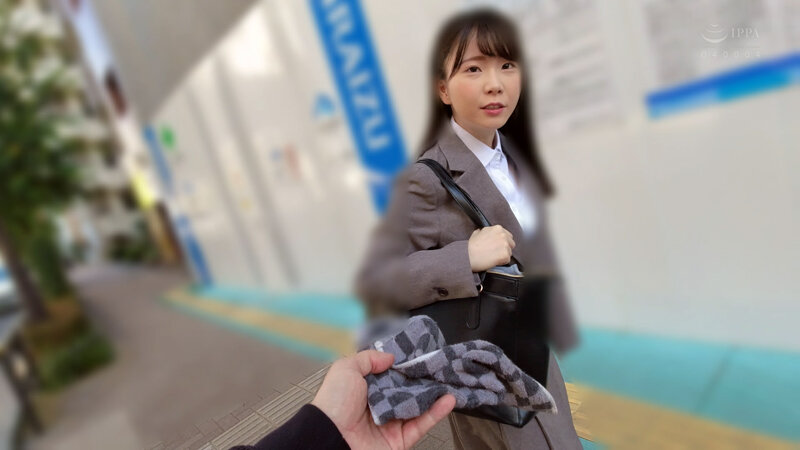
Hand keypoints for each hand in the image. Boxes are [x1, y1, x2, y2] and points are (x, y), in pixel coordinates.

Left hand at [312, 350, 455, 449]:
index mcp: (365, 389)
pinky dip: (437, 413)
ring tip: (449, 380)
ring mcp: (391, 423)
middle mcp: (379, 405)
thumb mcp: (345, 369)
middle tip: (439, 366)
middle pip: (407, 390)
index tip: (420, 354)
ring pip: (418, 407)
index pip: (390, 374)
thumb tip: (390, 357)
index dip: (404, 365)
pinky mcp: (400, 439)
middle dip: (423, 379)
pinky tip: (447, 399)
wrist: (331, 438)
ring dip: (435, 394)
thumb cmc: (333, 404)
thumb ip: (368, 359)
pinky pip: (422, 425)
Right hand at [467, 225, 514, 271]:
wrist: (468, 256)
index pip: (507, 236)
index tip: (497, 246)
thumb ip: (486, 232)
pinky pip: (507, 260)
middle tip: (495, 253)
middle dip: (505, 248)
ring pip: (509, 252)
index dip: (502, 242)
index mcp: (498, 228)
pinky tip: (493, 261)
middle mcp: (503, 235)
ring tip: (492, 257)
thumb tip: (487, 233)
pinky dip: (501, 262)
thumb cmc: (470, 246)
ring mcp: (505, 244)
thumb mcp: (477, 233)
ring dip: (503, 256)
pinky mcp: (505, 254)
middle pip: (511, 244)